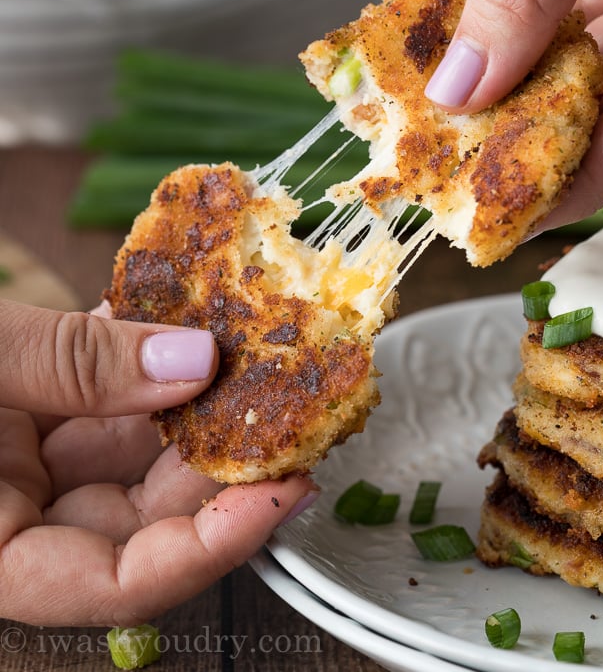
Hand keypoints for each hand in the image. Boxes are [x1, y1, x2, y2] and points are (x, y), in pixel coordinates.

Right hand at [0, 299, 315, 626]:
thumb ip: (71, 366)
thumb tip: (195, 361)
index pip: (123, 584)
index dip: (215, 544)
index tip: (284, 487)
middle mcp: (13, 514)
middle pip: (143, 509)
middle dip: (220, 451)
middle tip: (283, 397)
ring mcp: (17, 461)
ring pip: (128, 443)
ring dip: (188, 388)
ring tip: (242, 341)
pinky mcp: (20, 410)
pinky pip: (95, 391)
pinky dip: (136, 350)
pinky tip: (175, 311)